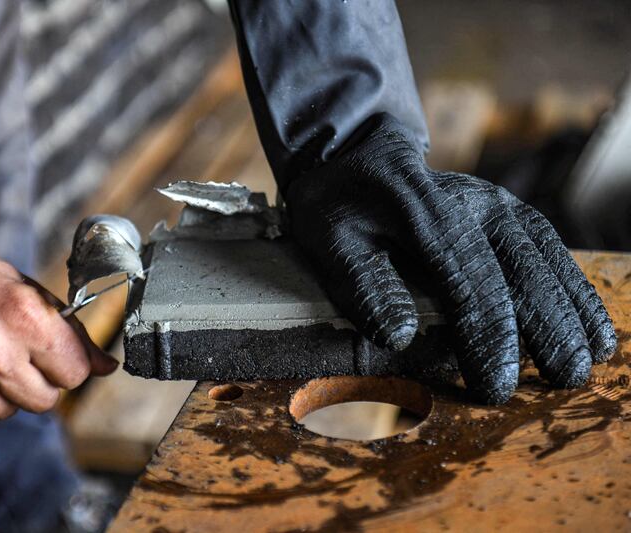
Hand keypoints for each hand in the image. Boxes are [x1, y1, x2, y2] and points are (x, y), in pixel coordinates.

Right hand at [0, 224, 117, 426]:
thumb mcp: (26, 291)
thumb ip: (71, 333)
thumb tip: (106, 367)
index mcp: (26, 318)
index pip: (76, 373)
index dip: (67, 364)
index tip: (52, 353)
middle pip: (45, 400)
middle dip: (39, 381)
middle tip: (16, 354)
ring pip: (8, 412)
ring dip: (1, 391)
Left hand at [287, 113, 615, 403]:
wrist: (356, 153)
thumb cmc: (338, 206)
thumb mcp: (328, 241)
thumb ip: (361, 284)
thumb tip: (401, 337)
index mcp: (425, 214)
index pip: (467, 285)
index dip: (486, 340)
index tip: (496, 388)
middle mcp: (473, 204)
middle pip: (519, 271)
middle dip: (547, 330)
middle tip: (564, 381)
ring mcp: (497, 203)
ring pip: (545, 258)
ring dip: (572, 308)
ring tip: (592, 358)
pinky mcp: (508, 209)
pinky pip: (548, 246)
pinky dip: (573, 283)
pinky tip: (590, 318)